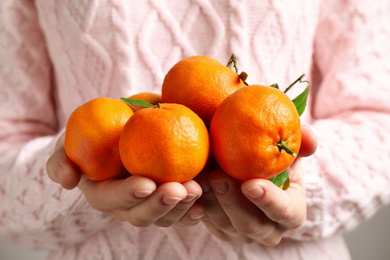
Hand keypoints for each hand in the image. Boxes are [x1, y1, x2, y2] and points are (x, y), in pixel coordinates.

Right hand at [46, 133, 205, 226]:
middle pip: (141, 215)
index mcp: (103, 192)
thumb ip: (64, 157)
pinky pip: (183, 212)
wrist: (129, 126)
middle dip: (159, 205)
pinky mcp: (171, 201)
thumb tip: (68, 181)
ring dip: (181, 208)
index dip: (127, 194)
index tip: (145, 183)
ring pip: (165, 217)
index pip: (111, 198)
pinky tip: (206, 203)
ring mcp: (150, 205)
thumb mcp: (76, 137)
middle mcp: (127, 205)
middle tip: (178, 190)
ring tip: (197, 190)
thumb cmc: (101, 129)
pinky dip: (194, 211)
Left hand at [197, 125, 316, 244]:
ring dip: (210, 200)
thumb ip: (300, 141)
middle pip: (249, 224)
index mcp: (291, 212)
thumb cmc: (274, 160)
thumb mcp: (289, 150)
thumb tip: (309, 135)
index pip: (285, 212)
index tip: (250, 183)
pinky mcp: (220, 230)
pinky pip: (205, 222)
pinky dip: (196, 204)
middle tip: (217, 176)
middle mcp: (268, 229)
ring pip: (222, 224)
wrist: (250, 173)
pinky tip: (189, 184)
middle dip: (232, 201)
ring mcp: (241, 233)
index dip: (269, 200)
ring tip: (199, 175)